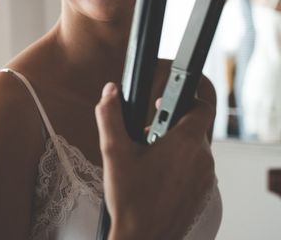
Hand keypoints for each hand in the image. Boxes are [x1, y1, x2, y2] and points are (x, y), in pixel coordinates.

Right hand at [95, 83, 215, 239]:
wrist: (144, 239)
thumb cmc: (131, 199)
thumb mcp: (114, 152)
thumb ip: (110, 116)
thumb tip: (110, 91)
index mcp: (185, 143)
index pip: (200, 107)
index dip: (183, 98)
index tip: (161, 104)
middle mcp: (202, 159)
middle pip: (193, 128)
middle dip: (170, 125)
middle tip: (145, 134)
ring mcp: (205, 178)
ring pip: (193, 148)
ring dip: (174, 145)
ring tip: (147, 156)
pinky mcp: (202, 193)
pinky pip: (194, 168)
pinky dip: (179, 164)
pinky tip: (155, 174)